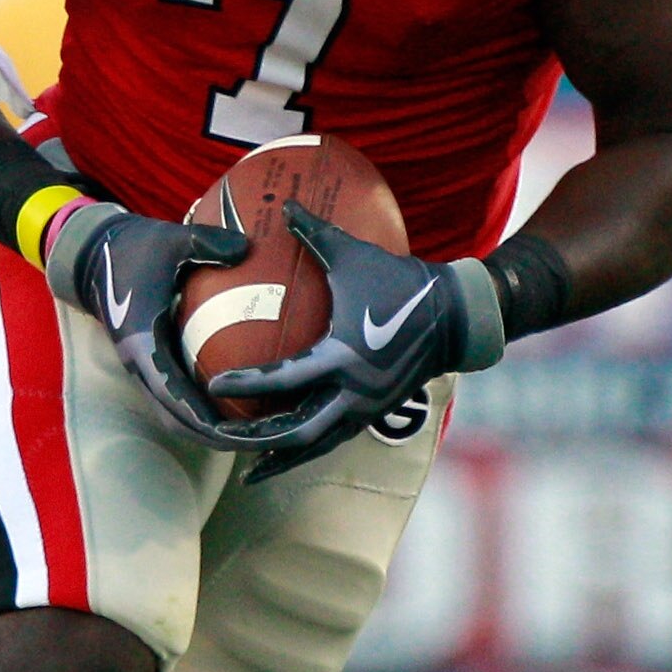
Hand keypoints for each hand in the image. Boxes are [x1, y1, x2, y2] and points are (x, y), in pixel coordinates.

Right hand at [46, 202, 273, 447]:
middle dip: (215, 438)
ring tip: (253, 436)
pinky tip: (236, 411)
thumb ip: (206, 243)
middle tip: (260, 442)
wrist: (94, 254)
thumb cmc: (133, 247)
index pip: (173, 397)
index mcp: (141, 344)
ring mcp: (142, 368)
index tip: (238, 432)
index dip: (205, 420)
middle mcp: (139, 365)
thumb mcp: (170, 240)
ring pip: (175, 416)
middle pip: (177, 420)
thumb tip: (247, 248)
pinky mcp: (149, 365)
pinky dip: (202, 414)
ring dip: (209, 432)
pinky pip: (175, 400)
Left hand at [215, 205, 504, 480]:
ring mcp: (366, 409)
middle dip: (258, 441)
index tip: (214, 383)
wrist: (457, 316)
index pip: (285, 379)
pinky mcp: (375, 413)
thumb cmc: (401, 281)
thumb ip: (316, 233)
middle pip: (297, 433)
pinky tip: (284, 453)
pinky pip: (334, 438)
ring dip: (281, 456)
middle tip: (220, 440)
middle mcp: (354, 393)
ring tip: (246, 466)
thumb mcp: (355, 256)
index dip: (248, 384)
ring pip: (316, 445)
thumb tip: (285, 205)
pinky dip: (307, 448)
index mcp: (344, 358)